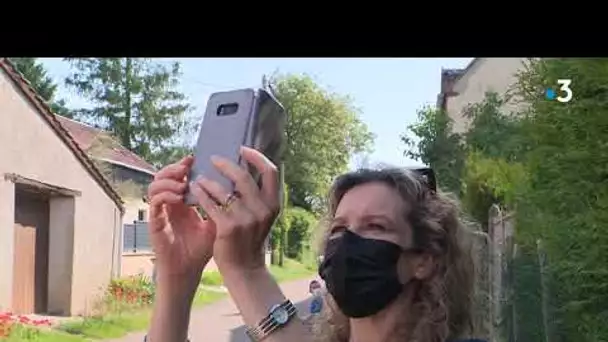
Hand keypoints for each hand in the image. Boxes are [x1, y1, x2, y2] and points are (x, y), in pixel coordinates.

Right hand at [147, 156, 215, 279]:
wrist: (189, 270)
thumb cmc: (202, 248)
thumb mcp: (216, 222)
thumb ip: (221, 205)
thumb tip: (238, 185)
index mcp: (183, 201)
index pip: (179, 175)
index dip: (184, 164)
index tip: (196, 158)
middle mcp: (170, 203)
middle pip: (163, 174)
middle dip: (174, 167)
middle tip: (187, 166)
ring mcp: (161, 212)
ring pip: (155, 184)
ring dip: (168, 180)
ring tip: (183, 184)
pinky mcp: (155, 222)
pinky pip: (155, 202)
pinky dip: (166, 195)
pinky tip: (180, 198)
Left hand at [189, 146, 279, 272]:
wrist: (244, 269)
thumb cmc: (250, 239)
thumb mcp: (262, 216)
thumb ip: (258, 196)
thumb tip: (246, 168)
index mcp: (273, 204)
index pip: (270, 171)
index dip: (256, 157)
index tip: (242, 149)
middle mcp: (262, 210)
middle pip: (243, 176)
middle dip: (226, 164)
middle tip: (213, 159)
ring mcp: (246, 219)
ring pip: (223, 189)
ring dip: (208, 180)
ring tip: (198, 179)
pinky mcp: (228, 228)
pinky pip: (211, 204)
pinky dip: (201, 194)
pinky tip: (195, 191)